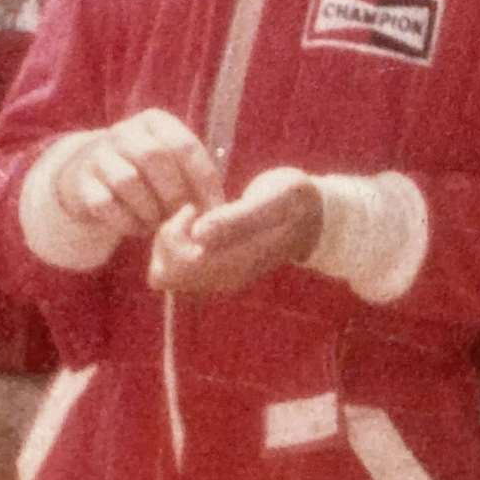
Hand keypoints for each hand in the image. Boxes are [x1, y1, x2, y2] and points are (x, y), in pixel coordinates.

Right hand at [55, 109, 222, 240]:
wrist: (93, 175)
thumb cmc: (148, 173)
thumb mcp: (172, 166)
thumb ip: (194, 180)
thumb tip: (217, 214)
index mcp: (155, 122)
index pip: (184, 145)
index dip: (203, 180)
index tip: (215, 209)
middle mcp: (125, 130)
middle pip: (154, 157)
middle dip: (174, 193)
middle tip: (183, 218)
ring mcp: (99, 154)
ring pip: (127, 180)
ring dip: (149, 210)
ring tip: (159, 224)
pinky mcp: (81, 182)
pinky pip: (104, 203)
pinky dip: (126, 222)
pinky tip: (138, 228)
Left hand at [147, 167, 323, 293]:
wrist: (314, 214)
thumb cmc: (293, 200)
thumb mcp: (271, 200)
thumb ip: (236, 219)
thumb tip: (198, 234)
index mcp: (234, 265)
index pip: (177, 267)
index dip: (174, 234)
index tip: (195, 207)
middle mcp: (222, 280)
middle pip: (165, 273)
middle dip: (169, 238)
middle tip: (193, 209)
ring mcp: (219, 279)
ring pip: (167, 272)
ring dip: (173, 241)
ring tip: (198, 214)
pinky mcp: (217, 271)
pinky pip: (178, 267)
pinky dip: (180, 243)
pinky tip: (202, 221)